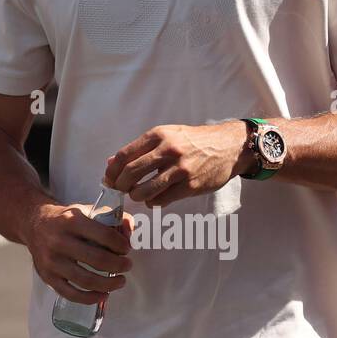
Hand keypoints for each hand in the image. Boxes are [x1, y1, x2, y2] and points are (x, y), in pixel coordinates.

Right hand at [23, 201, 133, 304]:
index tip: (126, 249)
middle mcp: (59, 241)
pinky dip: (90, 298)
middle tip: (127, 265)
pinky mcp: (47, 277)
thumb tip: (129, 230)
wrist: (33, 224)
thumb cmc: (65, 219)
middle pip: (98, 260)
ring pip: (86, 280)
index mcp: (71, 221)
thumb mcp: (85, 210)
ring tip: (120, 281)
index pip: (105, 235)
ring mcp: (52, 261)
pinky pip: (71, 294)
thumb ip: (110, 218)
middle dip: (119, 265)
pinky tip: (103, 294)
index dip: (121, 245)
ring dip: (109, 284)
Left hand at [104, 121, 249, 207]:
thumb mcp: (166, 135)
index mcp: (158, 135)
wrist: (228, 146)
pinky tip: (154, 200)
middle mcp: (168, 150)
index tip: (108, 179)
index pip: (124, 155)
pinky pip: (162, 200)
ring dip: (136, 196)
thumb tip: (111, 163)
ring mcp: (180, 169)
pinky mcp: (191, 186)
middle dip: (120, 186)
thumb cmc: (192, 141)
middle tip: (120, 190)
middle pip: (131, 173)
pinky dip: (153, 202)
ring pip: (145, 190)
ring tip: (137, 195)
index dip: (112, 171)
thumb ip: (139, 149)